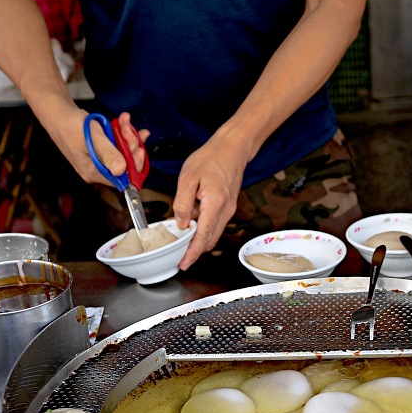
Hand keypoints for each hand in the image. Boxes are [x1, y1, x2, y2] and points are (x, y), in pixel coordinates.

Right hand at [43, 104, 149, 187]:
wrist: (59, 114)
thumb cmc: (70, 126)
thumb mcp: (91, 138)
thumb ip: (107, 153)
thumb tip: (121, 170)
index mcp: (94, 173)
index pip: (123, 179)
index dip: (134, 165)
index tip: (138, 148)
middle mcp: (99, 170)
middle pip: (126, 164)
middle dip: (131, 145)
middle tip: (127, 128)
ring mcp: (101, 160)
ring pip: (124, 152)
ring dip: (128, 136)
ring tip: (124, 121)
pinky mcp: (102, 150)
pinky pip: (119, 145)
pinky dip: (124, 133)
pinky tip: (124, 122)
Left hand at [172, 133, 249, 270]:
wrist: (232, 149)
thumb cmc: (210, 158)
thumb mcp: (188, 177)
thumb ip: (182, 202)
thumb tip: (180, 223)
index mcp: (214, 204)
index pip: (203, 237)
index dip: (192, 253)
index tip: (183, 264)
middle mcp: (225, 211)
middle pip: (210, 240)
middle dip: (195, 251)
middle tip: (178, 255)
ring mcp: (229, 210)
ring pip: (213, 234)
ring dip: (199, 240)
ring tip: (182, 239)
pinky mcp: (229, 206)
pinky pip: (215, 224)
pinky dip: (204, 229)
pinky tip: (191, 223)